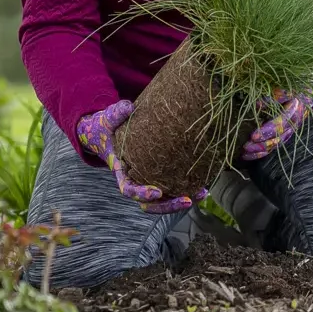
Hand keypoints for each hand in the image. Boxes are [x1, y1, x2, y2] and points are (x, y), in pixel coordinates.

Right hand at [76, 100, 202, 214]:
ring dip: (182, 201)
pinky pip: (172, 188)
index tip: (158, 192)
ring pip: (162, 201)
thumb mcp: (107, 119)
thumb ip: (115, 114)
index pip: (128, 189)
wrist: (107, 133)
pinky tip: (205, 185)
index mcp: (121, 172)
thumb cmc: (107, 127)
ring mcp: (146, 181)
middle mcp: (134, 180)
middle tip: (188, 200)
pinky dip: (187, 189)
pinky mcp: (158, 176)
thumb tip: (128, 106)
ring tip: (202, 194)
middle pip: (149, 203)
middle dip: (168, 205)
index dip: (142, 193)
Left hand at [240, 89, 312, 160]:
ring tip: (244, 155)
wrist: (307, 92)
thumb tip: (258, 105)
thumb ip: (273, 96)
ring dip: (260, 151)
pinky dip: (263, 152)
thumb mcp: (284, 88)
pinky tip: (250, 155)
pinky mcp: (285, 134)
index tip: (253, 136)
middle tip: (245, 147)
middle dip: (260, 145)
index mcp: (293, 112)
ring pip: (275, 144)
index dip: (266, 131)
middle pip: (276, 138)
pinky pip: (274, 145)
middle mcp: (292, 125)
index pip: (278, 124)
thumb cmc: (293, 88)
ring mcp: (289, 131)